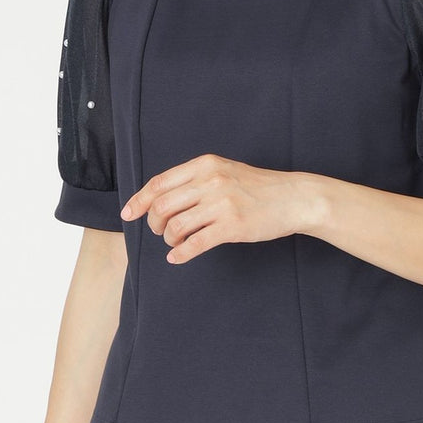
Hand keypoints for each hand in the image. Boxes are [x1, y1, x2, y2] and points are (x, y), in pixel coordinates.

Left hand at [121, 153, 313, 263]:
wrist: (293, 198)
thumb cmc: (257, 187)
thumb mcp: (224, 171)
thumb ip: (195, 179)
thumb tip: (159, 198)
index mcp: (205, 165)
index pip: (159, 183)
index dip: (139, 201)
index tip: (129, 214)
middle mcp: (211, 181)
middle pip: (162, 206)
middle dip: (154, 223)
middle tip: (160, 231)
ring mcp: (222, 204)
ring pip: (175, 226)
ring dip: (169, 239)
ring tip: (175, 242)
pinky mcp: (232, 226)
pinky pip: (195, 244)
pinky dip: (181, 253)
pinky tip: (177, 257)